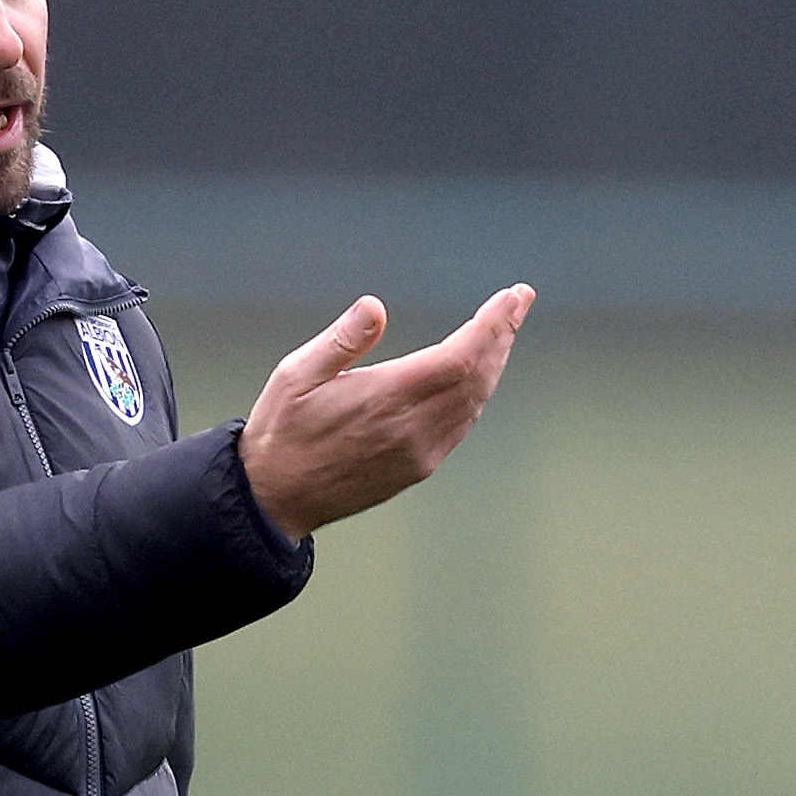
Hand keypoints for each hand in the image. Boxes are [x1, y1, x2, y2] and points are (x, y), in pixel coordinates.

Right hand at [235, 285, 535, 539]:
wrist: (277, 498)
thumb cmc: (283, 431)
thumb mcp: (295, 375)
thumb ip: (341, 340)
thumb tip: (375, 307)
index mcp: (385, 398)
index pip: (460, 356)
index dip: (493, 326)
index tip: (512, 297)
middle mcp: (411, 428)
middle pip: (478, 377)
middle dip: (503, 336)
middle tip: (517, 302)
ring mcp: (420, 453)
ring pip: (475, 402)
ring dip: (494, 363)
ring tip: (503, 331)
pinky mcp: (418, 468)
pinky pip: (462, 425)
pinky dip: (478, 393)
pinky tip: (478, 376)